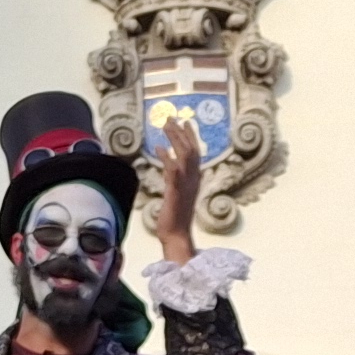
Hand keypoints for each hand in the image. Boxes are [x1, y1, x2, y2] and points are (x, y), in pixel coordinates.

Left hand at [150, 113, 203, 256]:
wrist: (177, 235)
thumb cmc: (175, 218)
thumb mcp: (177, 194)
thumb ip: (175, 179)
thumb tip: (170, 167)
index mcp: (195, 179)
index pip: (196, 153)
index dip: (191, 137)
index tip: (185, 123)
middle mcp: (193, 179)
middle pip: (190, 149)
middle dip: (181, 132)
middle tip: (170, 118)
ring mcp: (186, 185)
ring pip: (184, 155)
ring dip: (175, 139)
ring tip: (166, 125)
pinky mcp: (175, 191)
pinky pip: (173, 171)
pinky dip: (167, 158)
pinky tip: (158, 149)